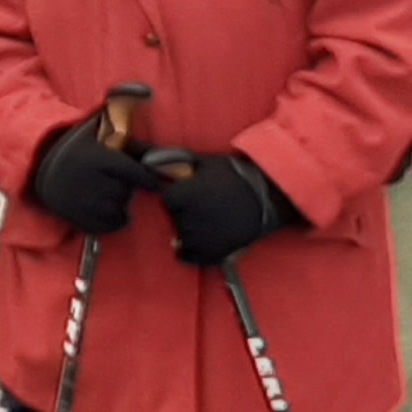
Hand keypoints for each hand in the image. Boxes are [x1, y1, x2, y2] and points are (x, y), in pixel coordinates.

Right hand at [26, 120, 153, 234]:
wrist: (43, 171)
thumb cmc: (79, 151)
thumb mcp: (98, 136)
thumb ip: (129, 142)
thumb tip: (163, 151)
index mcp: (94, 159)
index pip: (130, 171)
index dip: (145, 178)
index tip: (153, 183)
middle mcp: (87, 182)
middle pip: (124, 192)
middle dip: (125, 188)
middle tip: (116, 182)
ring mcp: (81, 203)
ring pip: (118, 209)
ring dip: (119, 204)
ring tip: (108, 194)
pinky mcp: (78, 220)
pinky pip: (108, 226)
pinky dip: (114, 220)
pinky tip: (107, 209)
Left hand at [158, 151, 287, 267]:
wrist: (267, 199)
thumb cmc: (235, 176)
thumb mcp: (204, 162)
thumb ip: (172, 160)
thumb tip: (143, 155)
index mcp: (186, 195)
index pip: (167, 200)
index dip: (178, 195)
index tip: (192, 192)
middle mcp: (190, 218)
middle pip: (174, 217)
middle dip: (184, 212)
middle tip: (205, 205)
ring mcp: (201, 238)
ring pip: (181, 236)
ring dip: (189, 229)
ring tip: (210, 219)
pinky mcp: (212, 253)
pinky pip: (187, 256)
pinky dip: (191, 249)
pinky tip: (204, 237)